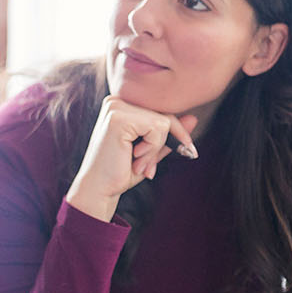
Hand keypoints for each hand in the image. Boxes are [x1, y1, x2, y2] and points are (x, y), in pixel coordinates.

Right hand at [64, 96, 198, 222]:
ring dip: (156, 149)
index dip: (174, 132)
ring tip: (139, 164)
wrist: (98, 191)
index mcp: (120, 106)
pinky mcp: (118, 118)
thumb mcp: (150, 151)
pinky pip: (157, 128)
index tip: (186, 151)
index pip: (159, 111)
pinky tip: (135, 158)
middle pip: (163, 114)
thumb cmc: (119, 172)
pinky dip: (153, 148)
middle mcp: (116, 101)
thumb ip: (169, 135)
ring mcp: (115, 107)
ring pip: (162, 122)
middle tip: (149, 168)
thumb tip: (193, 118)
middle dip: (164, 144)